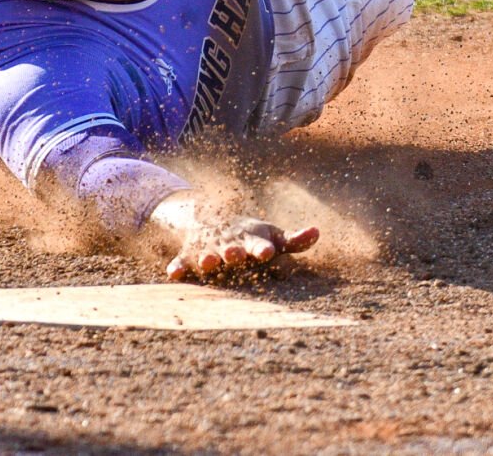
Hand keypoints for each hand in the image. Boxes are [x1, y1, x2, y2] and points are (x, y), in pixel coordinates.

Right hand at [149, 192, 317, 281]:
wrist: (208, 217)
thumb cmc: (250, 234)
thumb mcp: (271, 235)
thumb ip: (293, 240)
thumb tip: (318, 232)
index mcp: (252, 239)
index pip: (259, 243)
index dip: (262, 248)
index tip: (266, 252)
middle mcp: (230, 243)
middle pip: (232, 248)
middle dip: (233, 252)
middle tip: (234, 256)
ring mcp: (208, 248)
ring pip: (207, 254)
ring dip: (208, 258)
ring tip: (209, 262)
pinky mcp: (189, 254)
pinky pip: (181, 261)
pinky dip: (177, 267)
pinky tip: (175, 274)